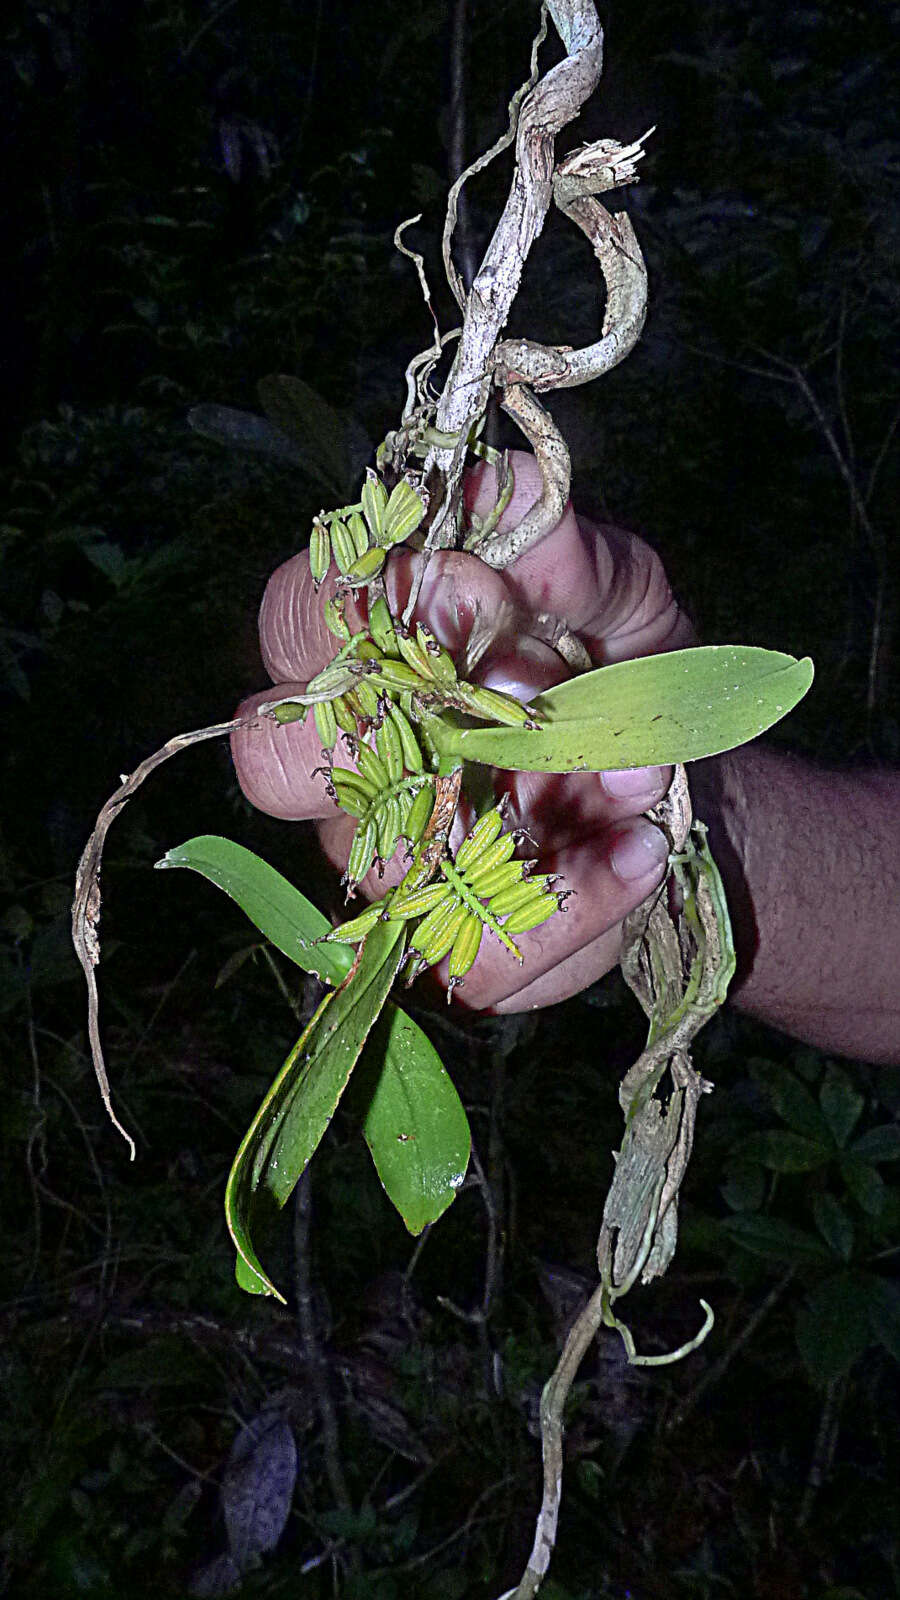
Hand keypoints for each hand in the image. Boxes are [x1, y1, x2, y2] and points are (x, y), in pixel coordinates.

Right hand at [231, 451, 694, 1012]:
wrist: (685, 776)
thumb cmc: (622, 663)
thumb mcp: (619, 592)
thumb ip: (568, 549)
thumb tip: (511, 499)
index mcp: (367, 652)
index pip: (293, 619)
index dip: (363, 605)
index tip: (479, 593)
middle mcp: (352, 761)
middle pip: (270, 760)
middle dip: (387, 735)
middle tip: (516, 706)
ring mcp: (390, 865)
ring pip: (380, 870)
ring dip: (518, 821)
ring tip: (633, 777)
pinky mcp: (452, 952)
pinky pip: (472, 966)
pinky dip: (574, 908)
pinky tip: (638, 853)